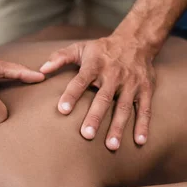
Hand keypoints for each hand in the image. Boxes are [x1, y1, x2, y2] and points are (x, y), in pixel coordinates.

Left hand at [39, 34, 156, 150]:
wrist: (136, 41)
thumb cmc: (102, 49)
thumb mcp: (81, 48)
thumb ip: (60, 58)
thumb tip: (41, 70)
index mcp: (95, 65)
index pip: (81, 80)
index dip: (72, 94)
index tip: (63, 110)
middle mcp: (114, 74)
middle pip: (103, 98)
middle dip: (95, 117)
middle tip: (86, 135)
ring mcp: (131, 83)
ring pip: (124, 107)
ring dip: (118, 127)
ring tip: (111, 146)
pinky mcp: (145, 89)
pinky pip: (144, 109)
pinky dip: (143, 125)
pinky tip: (139, 141)